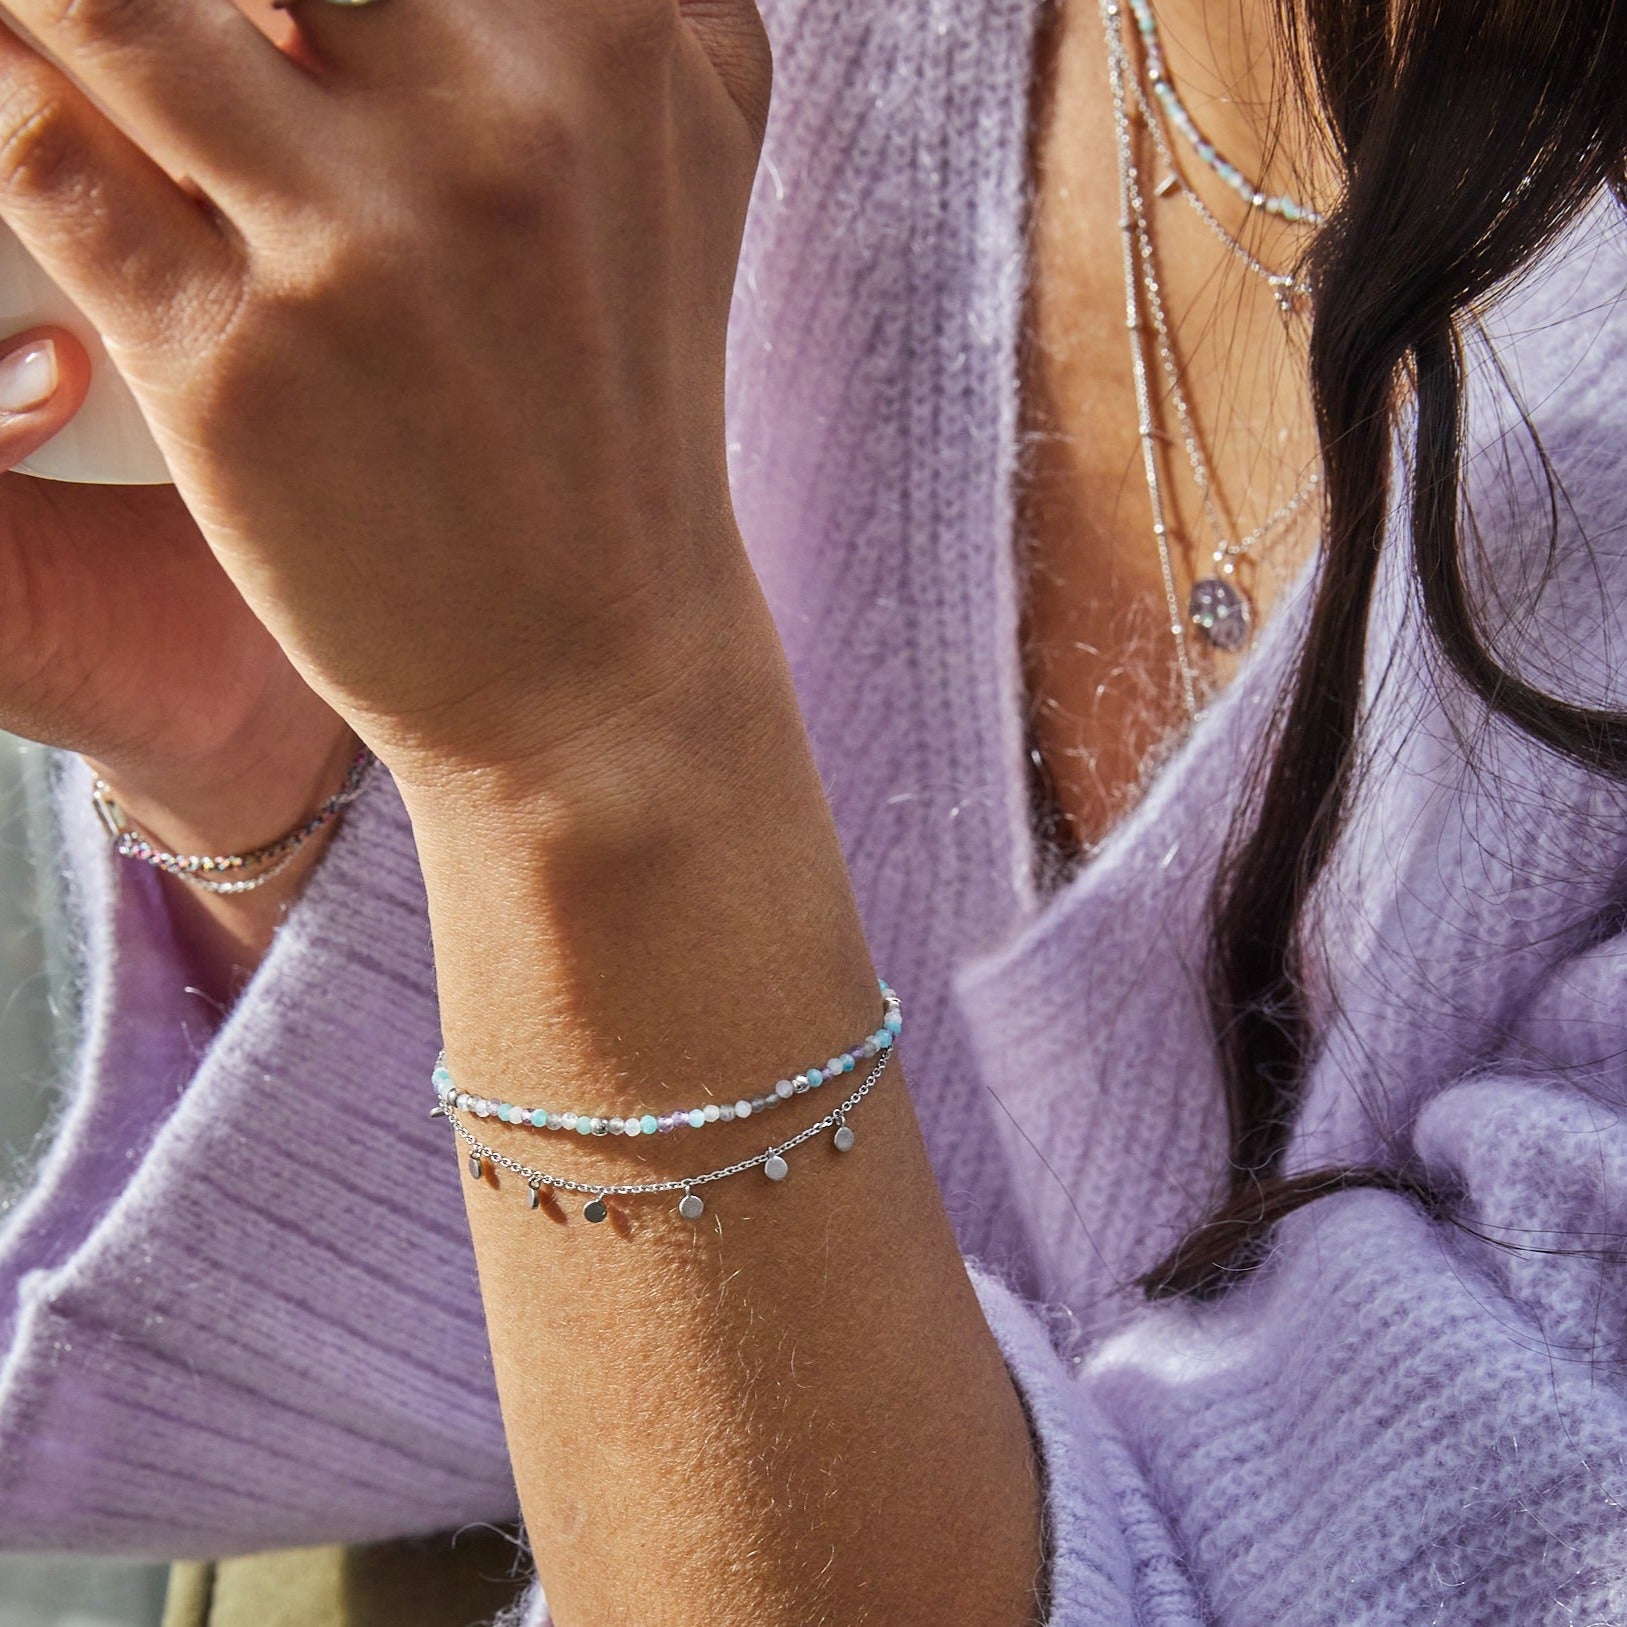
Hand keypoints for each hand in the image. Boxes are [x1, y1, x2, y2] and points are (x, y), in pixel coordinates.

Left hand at [0, 0, 772, 799]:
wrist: (600, 660)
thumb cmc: (625, 398)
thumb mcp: (688, 139)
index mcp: (615, 40)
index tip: (262, 13)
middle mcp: (500, 126)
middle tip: (135, 23)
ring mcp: (364, 252)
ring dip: (51, 6)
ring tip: (59, 37)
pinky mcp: (238, 373)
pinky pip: (41, 152)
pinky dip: (6, 93)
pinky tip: (22, 88)